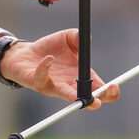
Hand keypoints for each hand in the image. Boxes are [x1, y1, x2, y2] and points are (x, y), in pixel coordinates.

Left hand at [0, 29, 120, 109]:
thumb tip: (86, 37)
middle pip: (86, 100)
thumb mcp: (67, 38)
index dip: (109, 92)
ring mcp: (53, 86)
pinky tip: (49, 58)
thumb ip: (78, 37)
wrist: (25, 53)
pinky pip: (42, 78)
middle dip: (93, 101)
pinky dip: (46, 67)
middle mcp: (69, 85)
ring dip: (71, 96)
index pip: (100, 90)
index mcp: (82, 77)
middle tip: (98, 100)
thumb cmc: (49, 48)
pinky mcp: (37, 82)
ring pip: (64, 95)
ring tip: (76, 96)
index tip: (114, 86)